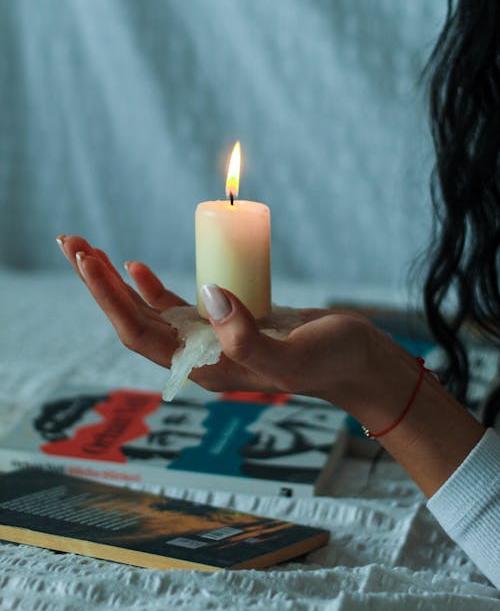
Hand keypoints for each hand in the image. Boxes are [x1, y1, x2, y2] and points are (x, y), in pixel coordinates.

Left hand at [56, 235, 375, 408]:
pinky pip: (175, 305)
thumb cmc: (331, 360)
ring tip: (87, 250)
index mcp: (205, 367)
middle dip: (99, 284)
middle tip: (70, 244)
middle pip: (132, 320)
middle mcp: (198, 355)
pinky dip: (150, 286)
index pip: (139, 334)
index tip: (88, 259)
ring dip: (115, 282)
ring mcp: (208, 338)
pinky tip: (135, 267)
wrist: (355, 361)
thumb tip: (207, 296)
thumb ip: (248, 338)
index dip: (109, 298)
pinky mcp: (223, 322)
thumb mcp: (294, 355)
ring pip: (147, 311)